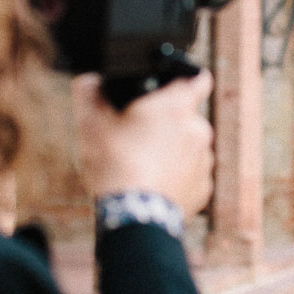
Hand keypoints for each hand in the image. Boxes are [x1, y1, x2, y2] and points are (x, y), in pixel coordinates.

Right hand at [71, 71, 214, 217]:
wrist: (134, 216)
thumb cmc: (115, 165)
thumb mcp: (91, 123)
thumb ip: (89, 92)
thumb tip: (89, 80)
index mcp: (177, 107)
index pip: (197, 78)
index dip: (185, 77)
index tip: (174, 84)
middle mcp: (199, 130)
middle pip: (185, 117)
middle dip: (166, 123)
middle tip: (138, 135)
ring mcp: (204, 162)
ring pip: (189, 147)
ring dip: (172, 151)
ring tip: (143, 164)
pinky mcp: (203, 189)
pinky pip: (190, 176)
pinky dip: (176, 177)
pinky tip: (152, 184)